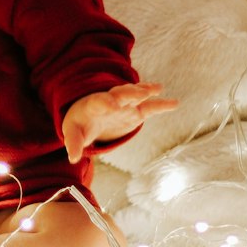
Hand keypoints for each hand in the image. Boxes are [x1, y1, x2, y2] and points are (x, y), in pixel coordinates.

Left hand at [62, 81, 178, 163]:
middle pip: (119, 94)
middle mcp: (110, 101)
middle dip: (129, 93)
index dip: (106, 103)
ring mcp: (124, 105)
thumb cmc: (80, 123)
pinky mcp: (135, 112)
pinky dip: (161, 104)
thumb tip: (72, 157)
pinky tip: (174, 103)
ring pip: (135, 96)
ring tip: (157, 88)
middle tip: (141, 93)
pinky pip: (149, 107)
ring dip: (145, 91)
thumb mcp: (73, 133)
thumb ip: (73, 143)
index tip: (113, 106)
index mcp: (92, 105)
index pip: (99, 102)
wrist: (89, 116)